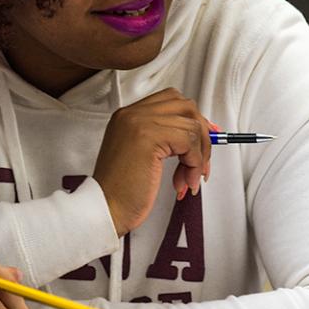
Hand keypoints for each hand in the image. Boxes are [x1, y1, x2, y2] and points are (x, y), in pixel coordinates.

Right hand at [94, 87, 211, 236]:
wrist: (104, 208)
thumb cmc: (121, 191)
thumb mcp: (142, 156)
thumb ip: (165, 139)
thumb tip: (200, 133)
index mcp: (128, 116)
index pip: (171, 100)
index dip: (193, 119)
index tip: (204, 139)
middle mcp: (133, 114)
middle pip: (186, 107)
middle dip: (202, 135)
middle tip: (201, 161)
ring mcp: (139, 122)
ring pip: (192, 126)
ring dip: (199, 156)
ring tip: (188, 178)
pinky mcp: (148, 136)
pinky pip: (189, 141)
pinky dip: (195, 164)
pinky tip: (185, 182)